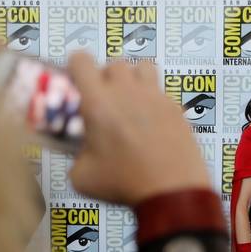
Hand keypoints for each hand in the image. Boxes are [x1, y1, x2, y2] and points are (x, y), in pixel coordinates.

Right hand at [66, 54, 208, 205]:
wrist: (171, 191)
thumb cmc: (126, 184)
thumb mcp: (83, 177)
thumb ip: (75, 156)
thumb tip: (80, 152)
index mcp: (98, 102)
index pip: (81, 60)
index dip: (75, 68)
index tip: (76, 81)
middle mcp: (127, 91)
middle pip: (113, 63)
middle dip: (106, 78)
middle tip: (104, 101)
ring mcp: (155, 96)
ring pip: (141, 67)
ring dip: (133, 79)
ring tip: (130, 102)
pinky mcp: (175, 108)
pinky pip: (161, 91)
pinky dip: (154, 100)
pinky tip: (151, 123)